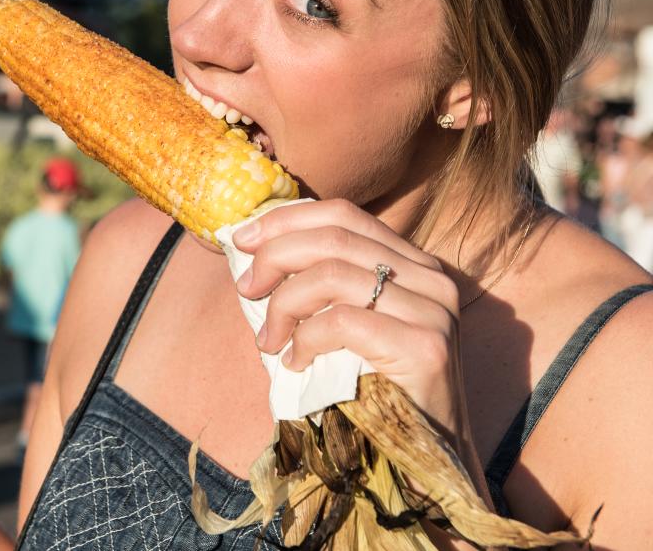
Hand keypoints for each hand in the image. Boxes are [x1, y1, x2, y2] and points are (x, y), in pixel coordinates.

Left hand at [233, 199, 466, 438]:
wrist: (429, 461)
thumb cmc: (374, 389)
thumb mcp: (348, 324)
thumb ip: (321, 284)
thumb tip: (252, 253)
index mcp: (413, 263)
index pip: (343, 214)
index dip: (287, 219)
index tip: (242, 239)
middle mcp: (431, 278)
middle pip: (333, 237)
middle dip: (274, 256)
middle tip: (245, 288)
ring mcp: (433, 310)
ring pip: (331, 274)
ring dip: (283, 305)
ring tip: (268, 339)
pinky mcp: (426, 348)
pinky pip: (342, 322)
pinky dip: (306, 338)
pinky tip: (295, 362)